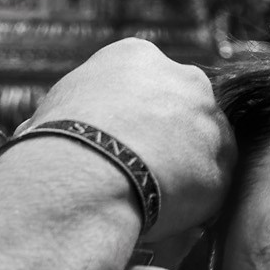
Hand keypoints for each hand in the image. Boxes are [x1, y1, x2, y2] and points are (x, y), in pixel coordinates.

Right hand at [26, 38, 231, 242]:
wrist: (81, 176)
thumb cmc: (54, 141)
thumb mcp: (54, 107)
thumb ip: (76, 109)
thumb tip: (48, 130)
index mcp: (135, 56)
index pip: (144, 79)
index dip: (130, 111)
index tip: (117, 135)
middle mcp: (183, 79)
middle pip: (183, 105)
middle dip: (167, 133)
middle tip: (138, 165)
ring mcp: (210, 121)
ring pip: (204, 146)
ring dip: (183, 168)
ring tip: (146, 196)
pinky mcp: (222, 166)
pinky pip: (210, 186)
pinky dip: (191, 201)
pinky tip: (159, 212)